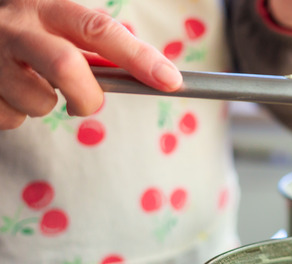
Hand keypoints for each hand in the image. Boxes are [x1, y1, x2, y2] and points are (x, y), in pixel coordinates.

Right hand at [0, 0, 181, 129]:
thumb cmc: (24, 33)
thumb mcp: (54, 25)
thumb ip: (92, 46)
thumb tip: (150, 74)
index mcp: (46, 7)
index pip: (99, 30)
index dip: (138, 57)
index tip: (169, 80)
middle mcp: (16, 26)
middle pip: (66, 66)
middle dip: (86, 96)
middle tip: (86, 104)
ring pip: (38, 102)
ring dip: (44, 107)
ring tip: (30, 87)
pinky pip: (10, 118)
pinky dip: (16, 115)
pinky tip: (7, 93)